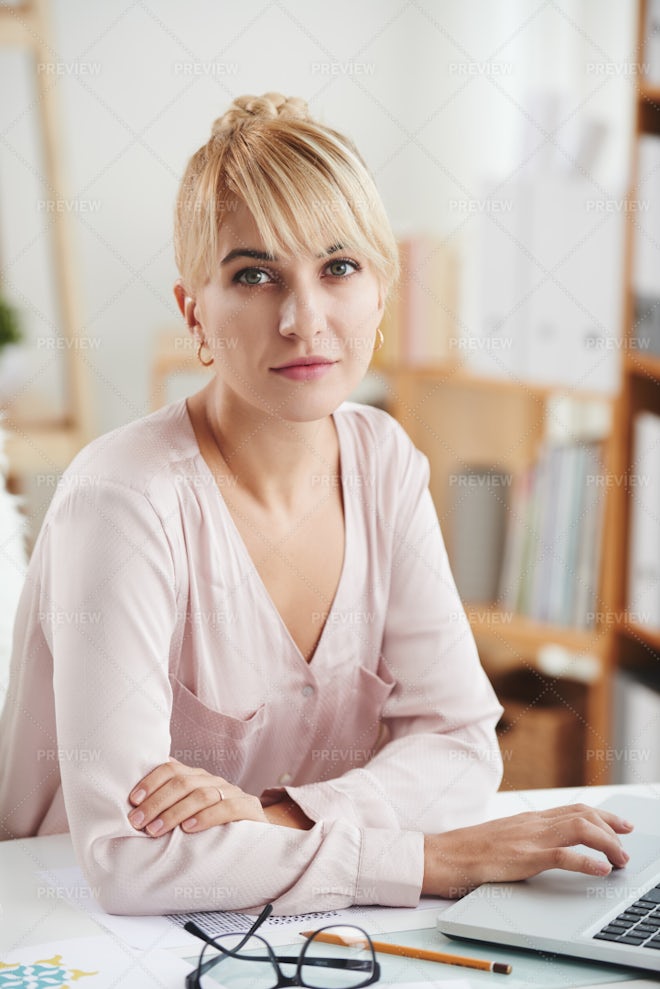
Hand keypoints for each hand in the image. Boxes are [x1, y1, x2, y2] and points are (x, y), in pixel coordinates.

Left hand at [127, 759, 267, 835]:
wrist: (257, 830)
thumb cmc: (214, 822)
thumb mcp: (189, 810)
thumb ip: (169, 803)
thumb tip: (134, 802)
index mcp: (196, 777)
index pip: (171, 769)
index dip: (150, 782)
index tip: (132, 801)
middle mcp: (212, 780)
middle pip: (182, 782)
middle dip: (156, 802)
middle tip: (137, 822)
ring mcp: (231, 792)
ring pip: (201, 795)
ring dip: (174, 812)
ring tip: (155, 829)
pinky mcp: (248, 808)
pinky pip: (226, 808)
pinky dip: (206, 817)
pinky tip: (189, 828)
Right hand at [422, 803, 633, 897]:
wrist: (444, 855)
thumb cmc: (469, 851)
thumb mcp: (503, 839)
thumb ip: (526, 839)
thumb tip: (547, 848)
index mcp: (529, 819)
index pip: (574, 809)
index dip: (603, 816)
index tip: (621, 825)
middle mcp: (533, 823)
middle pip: (583, 814)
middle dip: (612, 826)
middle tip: (628, 842)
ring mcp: (529, 838)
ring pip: (580, 829)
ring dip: (607, 843)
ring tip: (620, 860)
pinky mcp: (524, 857)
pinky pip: (562, 855)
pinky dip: (586, 862)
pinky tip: (600, 870)